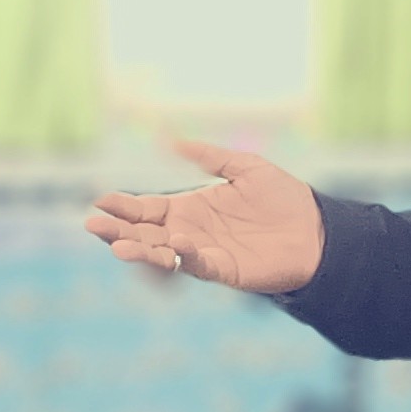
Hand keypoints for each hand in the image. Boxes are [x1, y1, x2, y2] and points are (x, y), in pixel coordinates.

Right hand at [82, 137, 324, 293]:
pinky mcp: (224, 270)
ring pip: (162, 253)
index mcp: (191, 208)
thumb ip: (210, 157)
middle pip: (145, 233)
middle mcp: (190, 232)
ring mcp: (204, 252)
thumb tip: (172, 141)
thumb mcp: (245, 168)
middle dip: (118, 230)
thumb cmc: (284, 199)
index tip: (100, 200)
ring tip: (117, 244)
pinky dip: (183, 254)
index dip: (124, 206)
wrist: (317, 229)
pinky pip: (197, 264)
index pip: (148, 209)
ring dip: (139, 250)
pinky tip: (173, 242)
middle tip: (93, 225)